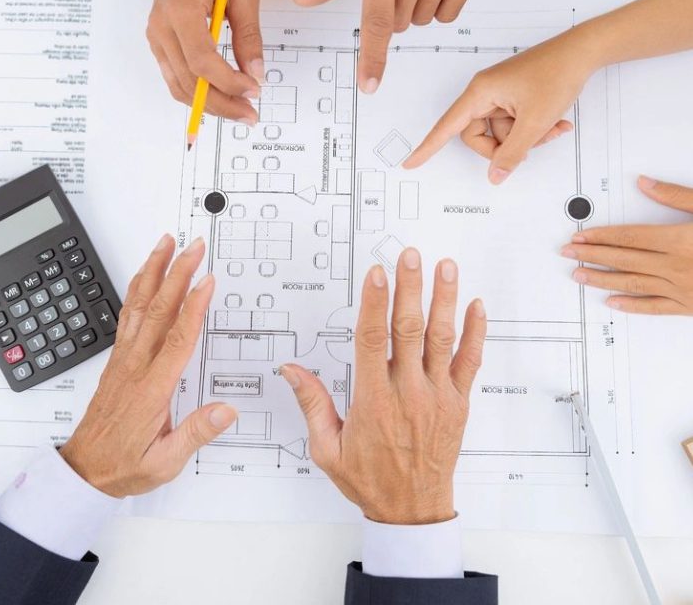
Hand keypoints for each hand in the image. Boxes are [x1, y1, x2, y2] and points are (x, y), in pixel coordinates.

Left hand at [60, 235, 236, 496]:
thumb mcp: (163, 463)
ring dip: (153, 271)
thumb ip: (195, 434)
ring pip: (140, 306)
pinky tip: (144, 276)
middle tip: (194, 247)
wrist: (84, 469)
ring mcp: (124, 359)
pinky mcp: (118, 359)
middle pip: (160, 310)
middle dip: (178, 273)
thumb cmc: (124, 465)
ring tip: (165, 244)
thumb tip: (226, 411)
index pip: (178, 340)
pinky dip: (138, 289)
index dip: (195, 307)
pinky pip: (128, 315)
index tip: (208, 281)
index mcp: (152, 389)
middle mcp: (136, 366)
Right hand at [147, 0, 262, 121]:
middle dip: (223, 104)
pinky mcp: (158, 46)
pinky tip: (220, 100)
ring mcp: (156, 39)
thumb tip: (256, 73)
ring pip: (180, 87)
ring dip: (210, 106)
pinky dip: (197, 95)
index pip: (202, 60)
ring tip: (239, 112)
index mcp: (182, 9)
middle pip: (190, 81)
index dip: (228, 82)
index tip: (254, 90)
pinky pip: (175, 80)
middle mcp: (162, 28)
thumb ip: (249, 33)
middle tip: (251, 115)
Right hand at [281, 249, 486, 523]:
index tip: (377, 274)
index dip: (375, 303)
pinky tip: (476, 306)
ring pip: (443, 340)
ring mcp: (437, 397)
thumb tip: (291, 369)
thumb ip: (312, 404)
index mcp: (374, 401)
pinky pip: (470, 363)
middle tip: (411, 256)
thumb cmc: (369, 479)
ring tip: (445, 267)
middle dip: (410, 289)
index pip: (373, 341)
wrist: (412, 511)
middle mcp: (408, 393)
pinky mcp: (458, 404)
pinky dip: (475, 333)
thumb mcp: (327, 449)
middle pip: (409, 330)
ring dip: (444, 300)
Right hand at [403, 26, 601, 182]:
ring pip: (500, 132)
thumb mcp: (535, 121)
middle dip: (505, 145)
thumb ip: (513, 153)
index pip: (447, 127)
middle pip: (478, 135)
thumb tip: (495, 175)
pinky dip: (532, 128)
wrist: (584, 51)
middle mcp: (485, 92)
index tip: (411, 162)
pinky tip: (554, 123)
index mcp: (480, 92)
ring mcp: (499, 94)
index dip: (428, 147)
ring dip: (526, 137)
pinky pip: (513, 123)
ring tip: (552, 127)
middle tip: (531, 143)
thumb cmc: (557, 74)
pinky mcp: (513, 95)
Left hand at [562, 176, 692, 314]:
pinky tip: (612, 302)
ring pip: (634, 283)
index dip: (601, 236)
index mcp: (682, 240)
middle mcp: (679, 267)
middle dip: (593, 255)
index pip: (629, 237)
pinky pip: (656, 307)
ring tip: (578, 275)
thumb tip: (645, 183)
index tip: (580, 236)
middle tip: (568, 252)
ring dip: (603, 279)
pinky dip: (633, 305)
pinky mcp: (692, 306)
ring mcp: (684, 289)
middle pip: (625, 259)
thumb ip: (677, 197)